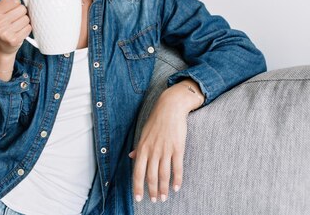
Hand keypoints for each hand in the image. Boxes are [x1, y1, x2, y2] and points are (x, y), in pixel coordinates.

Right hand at [0, 0, 30, 79]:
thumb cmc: (2, 26)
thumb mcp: (2, 9)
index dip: (17, 3)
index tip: (13, 9)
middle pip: (22, 9)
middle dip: (21, 13)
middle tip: (14, 20)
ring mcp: (4, 31)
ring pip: (26, 18)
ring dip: (24, 22)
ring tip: (16, 26)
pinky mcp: (13, 40)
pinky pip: (28, 28)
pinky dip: (26, 30)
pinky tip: (19, 32)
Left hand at [129, 82, 200, 202]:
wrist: (170, 107)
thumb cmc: (156, 120)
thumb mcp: (143, 133)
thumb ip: (138, 148)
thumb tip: (131, 157)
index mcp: (142, 148)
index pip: (137, 172)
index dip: (137, 187)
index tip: (138, 198)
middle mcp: (152, 151)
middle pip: (150, 176)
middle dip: (152, 191)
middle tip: (155, 200)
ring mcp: (165, 150)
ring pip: (163, 175)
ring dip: (163, 189)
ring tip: (164, 198)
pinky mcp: (178, 148)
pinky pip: (177, 168)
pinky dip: (177, 179)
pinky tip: (177, 188)